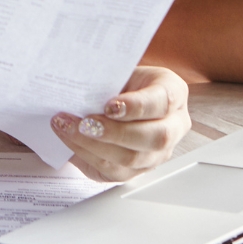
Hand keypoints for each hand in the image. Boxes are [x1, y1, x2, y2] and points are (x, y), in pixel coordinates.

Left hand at [54, 65, 190, 180]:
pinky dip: (87, 154)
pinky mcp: (137, 170)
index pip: (164, 102)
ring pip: (133, 158)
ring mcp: (158, 152)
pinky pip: (114, 170)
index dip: (137, 106)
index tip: (109, 105)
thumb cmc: (121, 84)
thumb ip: (109, 80)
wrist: (117, 99)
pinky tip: (71, 139)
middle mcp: (173, 126)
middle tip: (86, 123)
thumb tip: (81, 88)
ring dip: (95, 145)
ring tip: (69, 128)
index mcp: (173, 93)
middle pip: (156, 137)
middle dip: (116, 132)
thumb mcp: (120, 72)